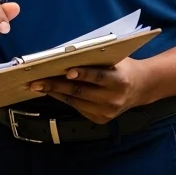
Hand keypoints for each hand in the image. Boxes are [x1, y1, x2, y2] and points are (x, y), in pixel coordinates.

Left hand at [28, 59, 155, 124]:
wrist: (140, 88)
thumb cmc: (122, 67)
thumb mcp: (114, 58)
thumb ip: (94, 58)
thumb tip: (65, 54)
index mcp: (119, 80)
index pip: (98, 76)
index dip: (82, 74)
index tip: (66, 71)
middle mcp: (113, 99)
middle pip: (80, 91)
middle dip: (55, 85)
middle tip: (35, 80)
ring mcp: (107, 112)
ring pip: (75, 101)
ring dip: (54, 93)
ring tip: (37, 85)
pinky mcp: (100, 120)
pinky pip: (77, 108)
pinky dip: (63, 99)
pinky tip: (51, 92)